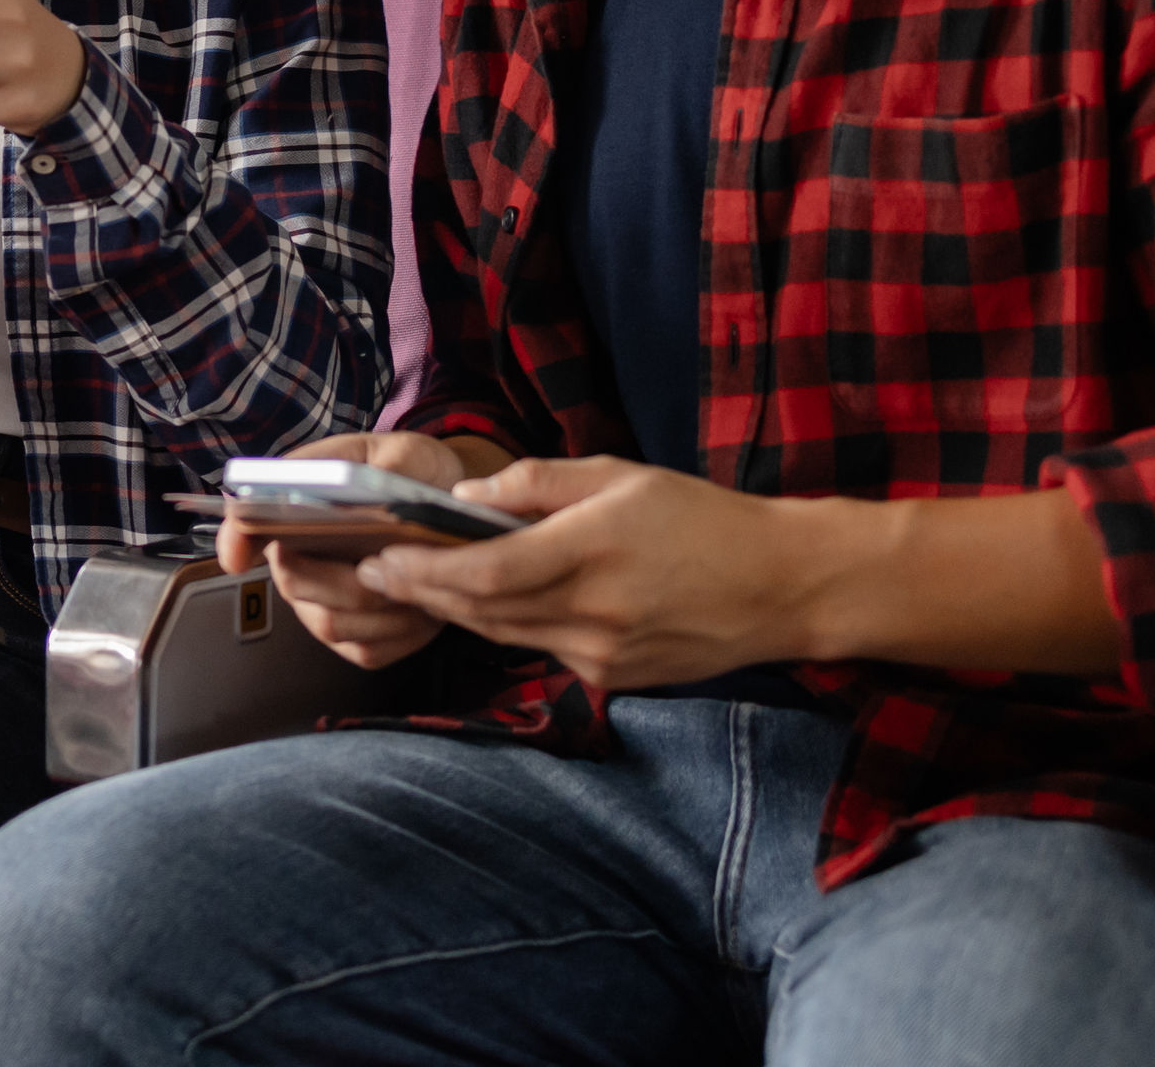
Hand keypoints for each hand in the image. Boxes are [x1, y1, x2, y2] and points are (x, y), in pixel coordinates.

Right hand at [218, 430, 485, 670]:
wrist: (449, 501)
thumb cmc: (413, 473)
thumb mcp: (400, 452)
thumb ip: (376, 466)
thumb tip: (354, 494)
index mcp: (294, 510)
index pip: (247, 527)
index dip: (237, 540)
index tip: (237, 554)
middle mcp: (299, 563)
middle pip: (294, 584)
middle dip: (342, 578)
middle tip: (387, 558)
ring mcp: (326, 605)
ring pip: (331, 624)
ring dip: (378, 606)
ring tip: (416, 579)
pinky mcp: (360, 640)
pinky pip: (369, 650)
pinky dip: (401, 632)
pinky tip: (423, 604)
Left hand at [354, 456, 812, 692]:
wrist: (780, 587)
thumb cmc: (702, 518)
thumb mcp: (622, 475)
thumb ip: (538, 485)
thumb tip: (469, 500)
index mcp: (591, 552)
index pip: (484, 571)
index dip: (423, 571)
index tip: (379, 559)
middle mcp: (592, 613)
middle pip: (482, 610)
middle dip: (422, 592)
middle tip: (374, 574)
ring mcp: (602, 655)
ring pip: (505, 635)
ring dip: (456, 612)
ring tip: (417, 586)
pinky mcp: (613, 679)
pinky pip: (543, 649)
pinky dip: (509, 625)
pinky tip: (489, 603)